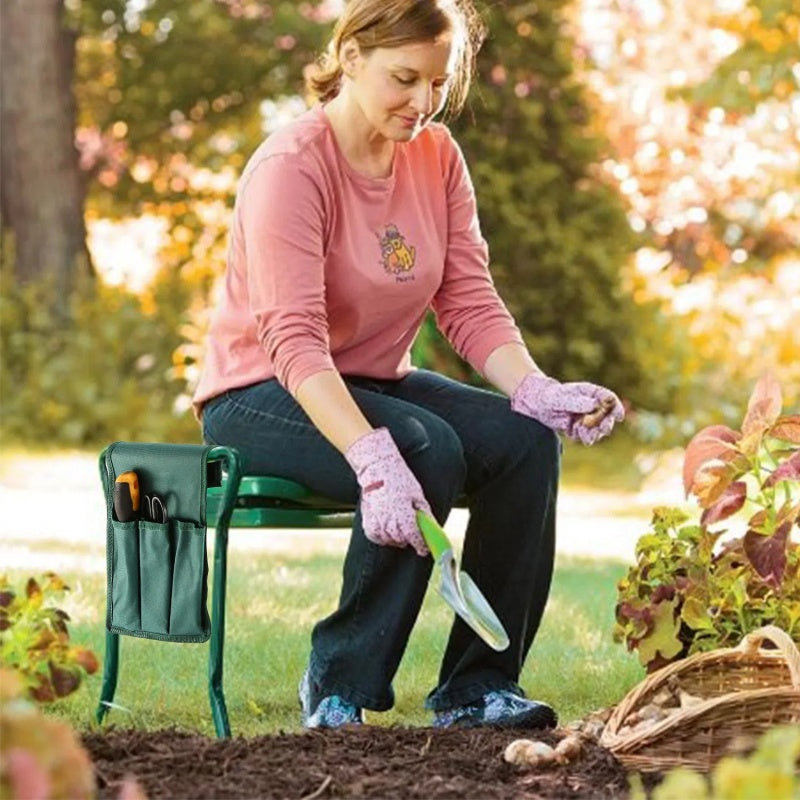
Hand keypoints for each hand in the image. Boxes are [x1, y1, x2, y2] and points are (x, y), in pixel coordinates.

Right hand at [344, 427, 430, 555]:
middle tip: (414, 537)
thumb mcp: (417, 494)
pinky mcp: (367, 517)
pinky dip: (381, 537)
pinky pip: (374, 535)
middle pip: (400, 540)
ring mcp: (376, 518)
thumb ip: (424, 513)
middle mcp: (388, 518)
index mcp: (403, 512)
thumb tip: (432, 526)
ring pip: (387, 539)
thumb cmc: (399, 478)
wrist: (377, 467)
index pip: (413, 536)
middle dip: (409, 540)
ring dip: (396, 540)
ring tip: (401, 532)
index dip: (420, 545)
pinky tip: (387, 532)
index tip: (424, 549)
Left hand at [510, 373, 623, 445]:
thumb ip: (577, 402)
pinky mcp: (579, 428)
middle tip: (602, 429)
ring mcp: (586, 418)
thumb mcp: (562, 398)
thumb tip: (594, 405)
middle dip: (606, 424)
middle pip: (608, 417)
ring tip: (583, 432)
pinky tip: (575, 434)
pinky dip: (584, 437)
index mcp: (590, 393)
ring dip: (595, 433)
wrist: (537, 405)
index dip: (616, 408)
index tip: (618, 416)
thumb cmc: (550, 396)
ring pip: (599, 429)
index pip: (609, 399)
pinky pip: (587, 436)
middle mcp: (591, 406)